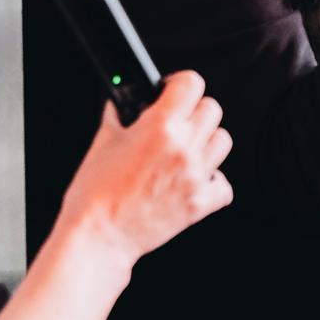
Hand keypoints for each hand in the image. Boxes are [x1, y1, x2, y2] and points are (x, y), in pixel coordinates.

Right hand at [55, 72, 232, 267]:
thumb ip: (119, 115)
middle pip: (212, 109)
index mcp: (160, 127)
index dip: (180, 84)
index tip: (172, 91)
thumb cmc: (95, 194)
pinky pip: (224, 185)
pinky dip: (214, 181)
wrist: (99, 236)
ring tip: (185, 149)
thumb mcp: (102, 141)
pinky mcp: (200, 204)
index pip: (191, 84)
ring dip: (206, 141)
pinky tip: (194, 179)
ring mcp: (195, 177)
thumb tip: (124, 102)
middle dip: (193, 110)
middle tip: (175, 121)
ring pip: (222, 141)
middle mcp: (183, 149)